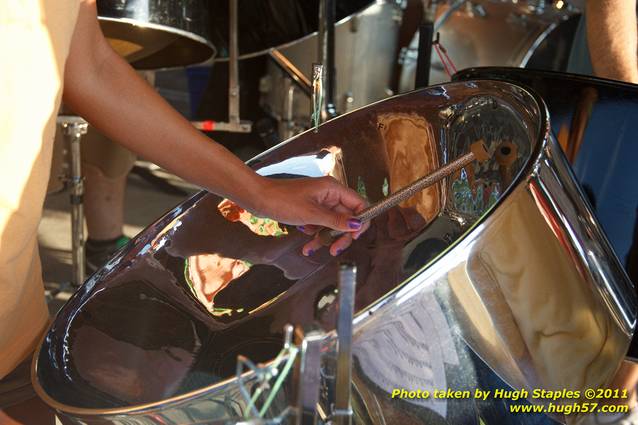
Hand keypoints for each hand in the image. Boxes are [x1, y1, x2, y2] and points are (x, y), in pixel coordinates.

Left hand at [246, 176, 369, 255]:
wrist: (258, 198)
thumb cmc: (282, 200)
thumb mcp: (312, 214)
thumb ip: (336, 220)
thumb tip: (358, 225)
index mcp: (333, 188)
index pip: (359, 204)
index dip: (360, 222)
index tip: (353, 237)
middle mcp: (330, 194)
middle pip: (347, 217)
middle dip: (340, 235)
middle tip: (334, 250)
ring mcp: (320, 202)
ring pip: (333, 224)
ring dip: (325, 238)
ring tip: (312, 248)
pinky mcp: (311, 209)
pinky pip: (321, 224)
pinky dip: (315, 234)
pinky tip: (306, 242)